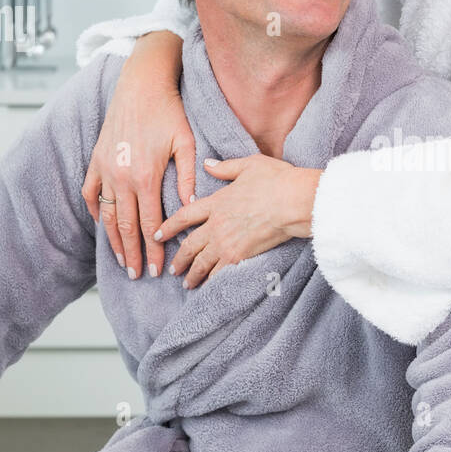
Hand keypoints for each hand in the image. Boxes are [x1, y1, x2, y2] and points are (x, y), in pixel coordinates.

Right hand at [81, 32, 193, 279]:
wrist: (140, 85)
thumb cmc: (169, 111)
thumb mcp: (186, 143)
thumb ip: (189, 177)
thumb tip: (192, 206)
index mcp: (146, 177)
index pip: (150, 224)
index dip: (153, 250)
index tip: (156, 269)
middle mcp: (122, 177)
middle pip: (126, 226)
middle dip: (132, 254)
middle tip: (137, 276)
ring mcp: (105, 169)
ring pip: (107, 214)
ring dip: (113, 240)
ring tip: (120, 260)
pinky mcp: (96, 159)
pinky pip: (91, 192)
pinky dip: (95, 210)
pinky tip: (102, 224)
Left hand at [155, 155, 323, 288]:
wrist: (293, 202)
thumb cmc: (276, 180)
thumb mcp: (249, 165)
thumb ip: (225, 167)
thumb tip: (208, 163)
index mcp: (216, 202)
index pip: (184, 216)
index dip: (167, 226)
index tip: (157, 235)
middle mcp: (216, 225)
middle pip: (189, 245)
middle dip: (179, 259)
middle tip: (172, 269)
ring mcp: (226, 242)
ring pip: (201, 263)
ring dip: (191, 274)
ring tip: (186, 283)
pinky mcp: (239, 256)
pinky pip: (219, 273)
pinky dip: (211, 281)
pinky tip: (208, 288)